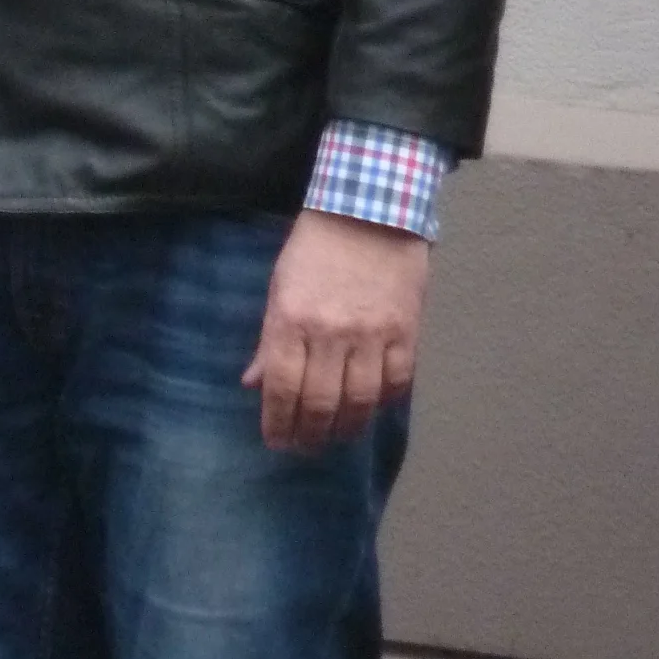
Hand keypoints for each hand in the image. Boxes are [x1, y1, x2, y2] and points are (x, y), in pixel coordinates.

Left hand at [242, 208, 429, 451]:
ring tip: (336, 436)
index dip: (278, 423)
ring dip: (346, 428)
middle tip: (305, 447)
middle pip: (320, 403)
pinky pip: (397, 383)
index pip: (281, 387)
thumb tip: (252, 383)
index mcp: (291, 319)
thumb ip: (269, 339)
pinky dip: (384, 402)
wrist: (368, 211)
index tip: (276, 441)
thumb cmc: (314, 248)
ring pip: (360, 402)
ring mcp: (371, 334)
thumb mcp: (279, 286)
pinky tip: (371, 407)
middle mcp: (330, 332)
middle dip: (309, 435)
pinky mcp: (405, 331)